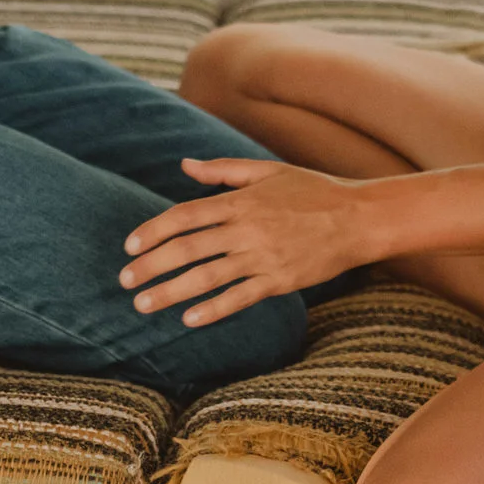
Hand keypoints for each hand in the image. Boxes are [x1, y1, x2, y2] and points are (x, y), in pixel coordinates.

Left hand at [118, 158, 369, 327]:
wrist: (358, 219)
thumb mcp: (267, 171)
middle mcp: (247, 229)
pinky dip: (214, 309)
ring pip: (208, 277)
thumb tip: (184, 164)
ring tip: (143, 304)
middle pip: (188, 248)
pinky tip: (189, 319)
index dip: (154, 231)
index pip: (185, 216)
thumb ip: (222, 171)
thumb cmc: (313, 190)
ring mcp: (263, 257)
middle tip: (125, 280)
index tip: (130, 247)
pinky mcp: (280, 281)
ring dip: (171, 292)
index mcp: (241, 201)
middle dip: (152, 266)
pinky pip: (240, 298)